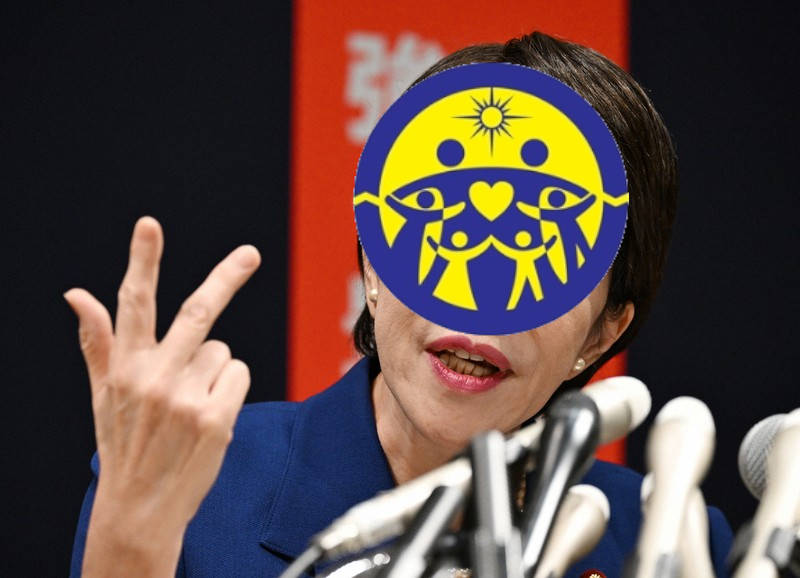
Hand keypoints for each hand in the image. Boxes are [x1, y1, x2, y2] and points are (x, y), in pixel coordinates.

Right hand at [64, 216, 260, 575]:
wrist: (141, 507)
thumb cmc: (125, 444)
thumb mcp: (104, 394)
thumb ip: (98, 341)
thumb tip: (77, 294)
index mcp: (125, 368)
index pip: (134, 305)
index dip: (142, 261)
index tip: (149, 225)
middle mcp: (154, 378)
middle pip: (198, 312)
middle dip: (227, 277)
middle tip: (250, 254)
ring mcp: (186, 399)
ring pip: (223, 352)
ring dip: (214, 371)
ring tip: (192, 406)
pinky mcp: (214, 417)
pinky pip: (238, 375)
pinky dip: (229, 390)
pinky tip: (209, 417)